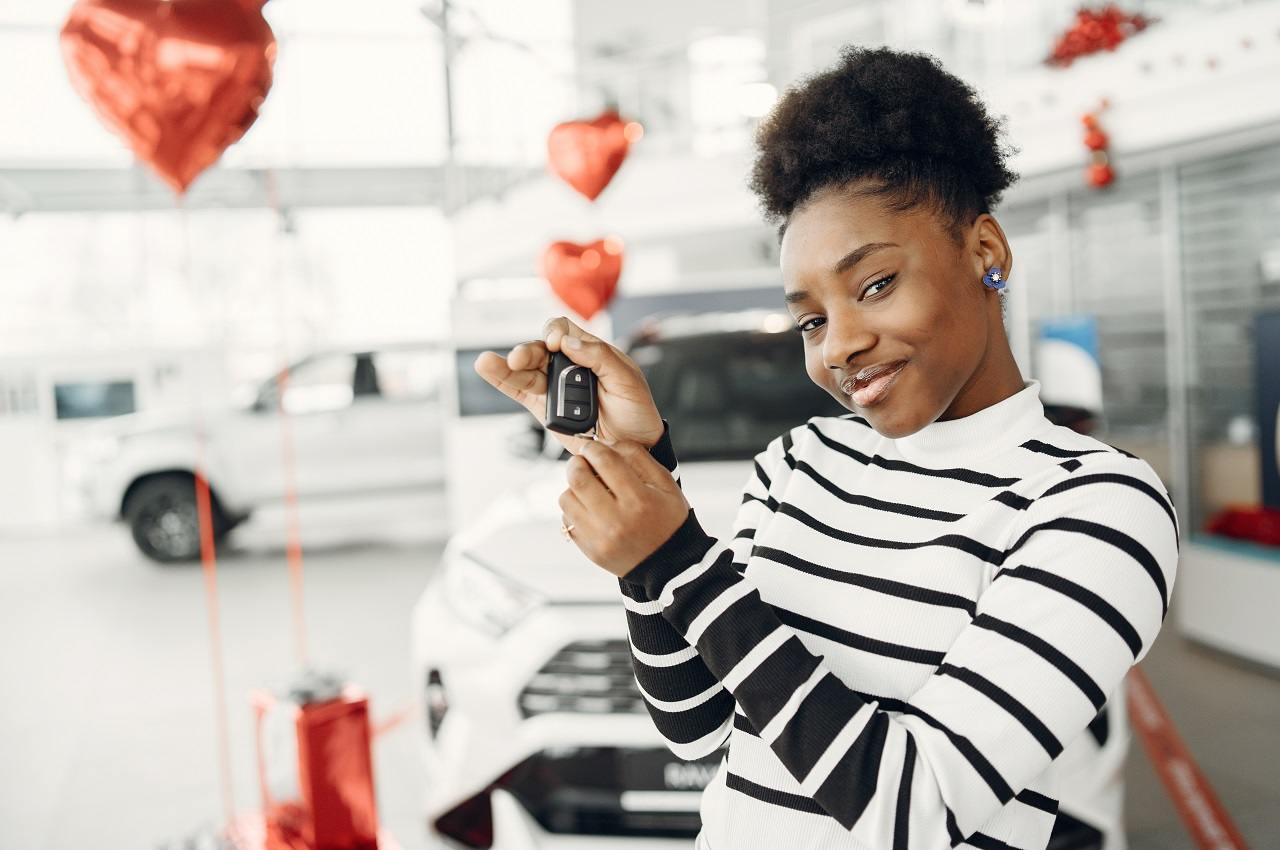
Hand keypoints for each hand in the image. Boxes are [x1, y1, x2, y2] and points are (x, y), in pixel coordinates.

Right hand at [473, 315, 664, 455]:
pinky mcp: (543, 408)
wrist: (634, 448)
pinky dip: (501, 381)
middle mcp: (567, 366)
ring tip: (486, 362)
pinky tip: (487, 369)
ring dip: (505, 365)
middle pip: (538, 349)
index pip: (563, 330)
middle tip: (520, 359)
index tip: (558, 345)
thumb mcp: (627, 380)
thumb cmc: (636, 411)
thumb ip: (600, 357)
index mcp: (589, 351)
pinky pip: (519, 391)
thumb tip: (567, 342)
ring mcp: (553, 387)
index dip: (556, 332)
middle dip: (526, 352)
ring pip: (524, 370)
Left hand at [559, 439, 689, 577]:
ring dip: (573, 487)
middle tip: (582, 461)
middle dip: (576, 463)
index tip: (591, 446)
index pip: (605, 461)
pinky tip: (590, 508)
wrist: (670, 564)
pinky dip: (574, 508)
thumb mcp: (665, 484)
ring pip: (566, 498)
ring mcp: (600, 537)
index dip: (593, 447)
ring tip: (588, 488)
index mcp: (639, 500)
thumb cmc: (668, 521)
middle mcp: (616, 520)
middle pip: (578, 478)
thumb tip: (607, 443)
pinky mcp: (590, 549)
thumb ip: (638, 458)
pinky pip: (567, 519)